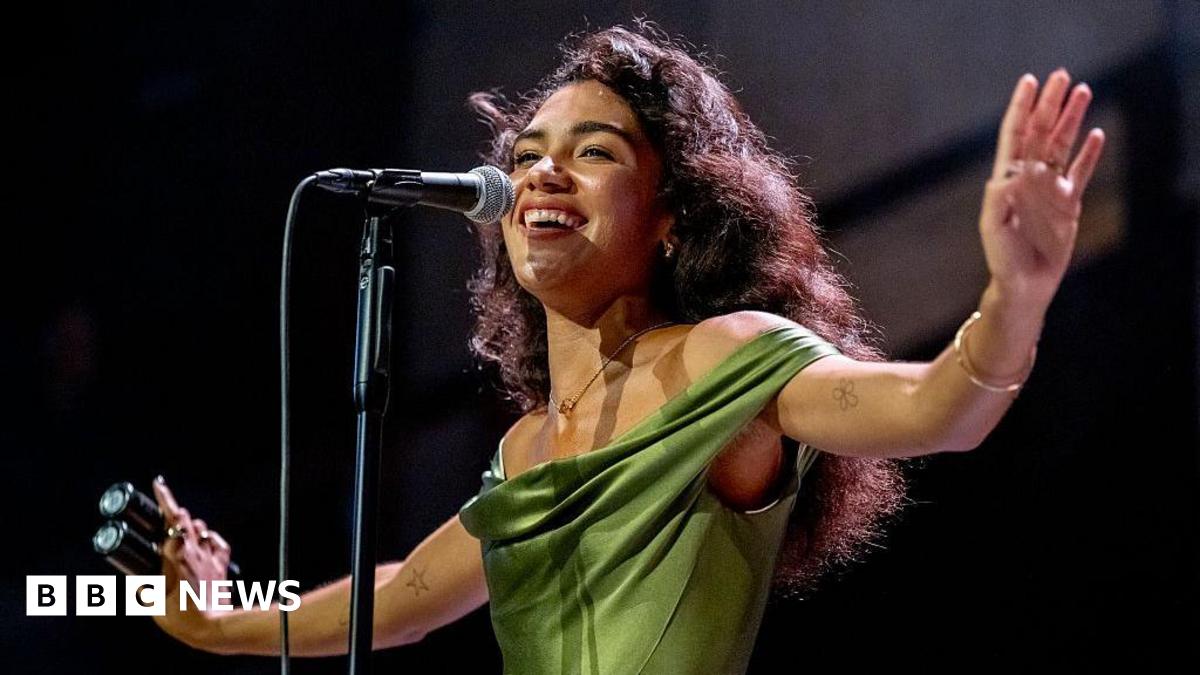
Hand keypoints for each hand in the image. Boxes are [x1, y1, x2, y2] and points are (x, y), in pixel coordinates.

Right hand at [150, 477, 231, 648]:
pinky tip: (203, 538)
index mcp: (176, 558)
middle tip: (163, 496)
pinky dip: (210, 537)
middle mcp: (195, 552)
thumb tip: (135, 580)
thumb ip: (143, 588)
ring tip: (178, 525)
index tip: (158, 485)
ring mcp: (210, 558)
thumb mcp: (153, 605)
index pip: (171, 521)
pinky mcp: (221, 566)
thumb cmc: (184, 619)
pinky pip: (218, 543)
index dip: (165, 500)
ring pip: (201, 529)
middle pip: (186, 519)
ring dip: (189, 524)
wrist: (215, 627)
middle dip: (174, 506)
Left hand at [979, 69, 1105, 309]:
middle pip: (1041, 132)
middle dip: (1050, 104)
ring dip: (1071, 119)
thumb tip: (1009, 175)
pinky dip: (1089, 153)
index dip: (1021, 108)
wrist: (1024, 282)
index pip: (1015, 135)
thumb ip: (999, 200)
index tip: (1029, 82)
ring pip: (1063, 144)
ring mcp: (1051, 188)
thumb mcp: (994, 227)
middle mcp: (1029, 178)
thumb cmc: (1002, 256)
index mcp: (1008, 178)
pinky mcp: (1069, 203)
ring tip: (1083, 92)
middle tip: (1061, 76)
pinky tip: (1097, 134)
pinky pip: (1082, 171)